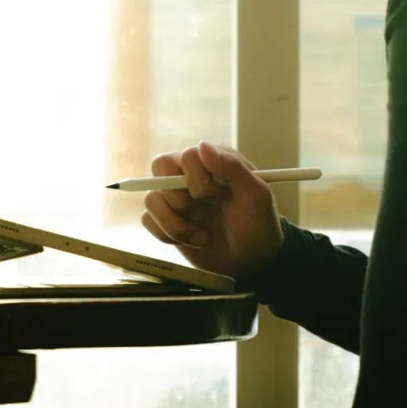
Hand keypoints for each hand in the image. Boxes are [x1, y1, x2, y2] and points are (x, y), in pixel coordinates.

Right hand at [141, 142, 284, 283]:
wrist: (252, 262)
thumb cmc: (258, 224)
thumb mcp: (256, 195)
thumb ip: (232, 167)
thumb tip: (202, 145)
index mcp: (214, 162)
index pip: (187, 155)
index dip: (194, 176)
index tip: (214, 195)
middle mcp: (190, 176)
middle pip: (160, 166)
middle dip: (177, 196)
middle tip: (197, 209)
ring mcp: (177, 199)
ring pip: (152, 199)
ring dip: (176, 224)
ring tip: (202, 236)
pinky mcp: (166, 221)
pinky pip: (148, 221)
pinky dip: (168, 235)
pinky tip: (193, 241)